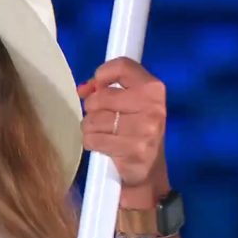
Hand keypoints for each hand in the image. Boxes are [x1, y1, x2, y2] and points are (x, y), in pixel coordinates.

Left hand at [79, 58, 166, 188]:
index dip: (102, 75)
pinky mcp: (133, 149)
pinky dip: (92, 143)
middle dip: (93, 109)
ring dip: (91, 128)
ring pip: (93, 120)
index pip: (122, 66)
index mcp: (153, 88)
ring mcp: (144, 129)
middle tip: (105, 119)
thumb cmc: (136, 131)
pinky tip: (104, 145)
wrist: (149, 170)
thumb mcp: (131, 103)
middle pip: (100, 97)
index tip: (98, 87)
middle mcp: (152, 106)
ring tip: (105, 134)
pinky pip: (93, 139)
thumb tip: (83, 89)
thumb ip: (108, 88)